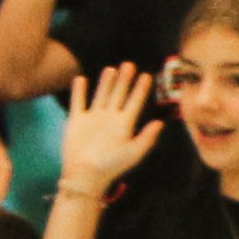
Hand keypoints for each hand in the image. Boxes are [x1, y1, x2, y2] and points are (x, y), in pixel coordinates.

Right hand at [56, 60, 164, 198]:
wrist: (85, 174)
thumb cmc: (111, 166)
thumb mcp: (133, 153)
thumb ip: (147, 137)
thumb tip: (160, 122)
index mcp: (124, 125)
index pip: (135, 103)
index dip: (141, 89)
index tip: (147, 76)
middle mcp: (110, 119)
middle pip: (119, 95)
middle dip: (125, 80)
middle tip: (130, 64)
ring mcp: (93, 119)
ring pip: (101, 95)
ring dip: (106, 82)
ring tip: (112, 69)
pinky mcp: (77, 121)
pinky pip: (78, 102)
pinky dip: (79, 91)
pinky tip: (81, 79)